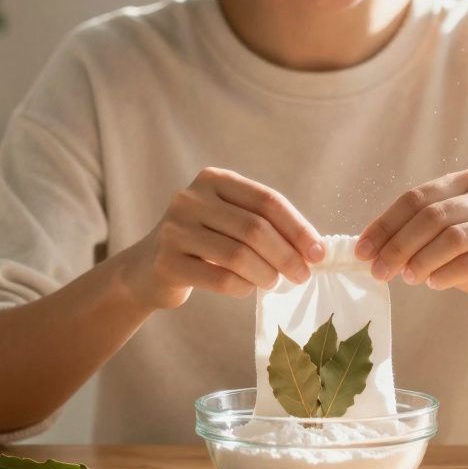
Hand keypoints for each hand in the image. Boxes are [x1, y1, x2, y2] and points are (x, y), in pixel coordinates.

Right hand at [122, 167, 324, 309]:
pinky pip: (220, 278)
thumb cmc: (203, 243)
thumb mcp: (229, 221)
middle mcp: (191, 198)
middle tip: (303, 276)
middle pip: (254, 228)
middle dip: (286, 255)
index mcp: (213, 180)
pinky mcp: (166, 262)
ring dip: (266, 273)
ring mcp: (174, 229)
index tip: (318, 253)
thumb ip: (264, 226)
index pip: (267, 201)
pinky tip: (248, 288)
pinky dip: (243, 287)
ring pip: (238, 255)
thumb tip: (314, 249)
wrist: (148, 268)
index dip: (298, 228)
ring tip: (275, 283)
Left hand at [356, 168, 467, 317]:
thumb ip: (406, 234)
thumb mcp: (434, 238)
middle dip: (399, 246)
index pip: (417, 198)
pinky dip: (446, 275)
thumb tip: (365, 249)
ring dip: (421, 260)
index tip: (362, 252)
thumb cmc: (465, 257)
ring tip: (406, 278)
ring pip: (454, 238)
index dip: (385, 225)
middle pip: (434, 217)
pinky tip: (432, 283)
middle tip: (378, 271)